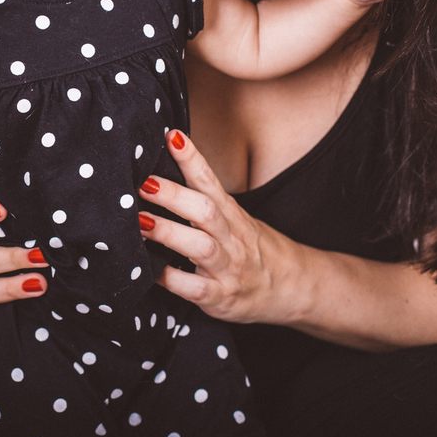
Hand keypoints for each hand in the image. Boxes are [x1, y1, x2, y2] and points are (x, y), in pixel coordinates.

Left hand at [137, 130, 308, 325]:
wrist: (295, 287)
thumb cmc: (253, 249)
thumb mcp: (235, 219)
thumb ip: (203, 202)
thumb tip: (159, 178)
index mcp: (232, 214)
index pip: (211, 181)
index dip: (192, 159)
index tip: (172, 137)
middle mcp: (232, 238)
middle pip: (206, 211)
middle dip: (174, 196)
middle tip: (144, 183)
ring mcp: (228, 269)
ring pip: (201, 248)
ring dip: (169, 233)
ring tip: (140, 222)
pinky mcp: (222, 298)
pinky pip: (195, 289)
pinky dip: (172, 280)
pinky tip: (150, 271)